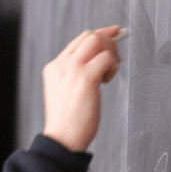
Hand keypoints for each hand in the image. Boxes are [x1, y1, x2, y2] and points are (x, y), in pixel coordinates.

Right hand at [42, 25, 121, 151]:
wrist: (62, 138)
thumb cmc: (69, 120)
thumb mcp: (67, 90)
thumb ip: (78, 73)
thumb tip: (102, 58)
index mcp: (55, 67)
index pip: (79, 41)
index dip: (100, 34)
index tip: (114, 32)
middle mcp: (62, 64)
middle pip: (89, 36)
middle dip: (109, 42)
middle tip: (115, 60)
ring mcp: (72, 69)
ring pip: (98, 41)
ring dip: (112, 54)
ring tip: (110, 73)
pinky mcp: (85, 78)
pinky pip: (107, 58)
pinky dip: (113, 66)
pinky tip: (108, 80)